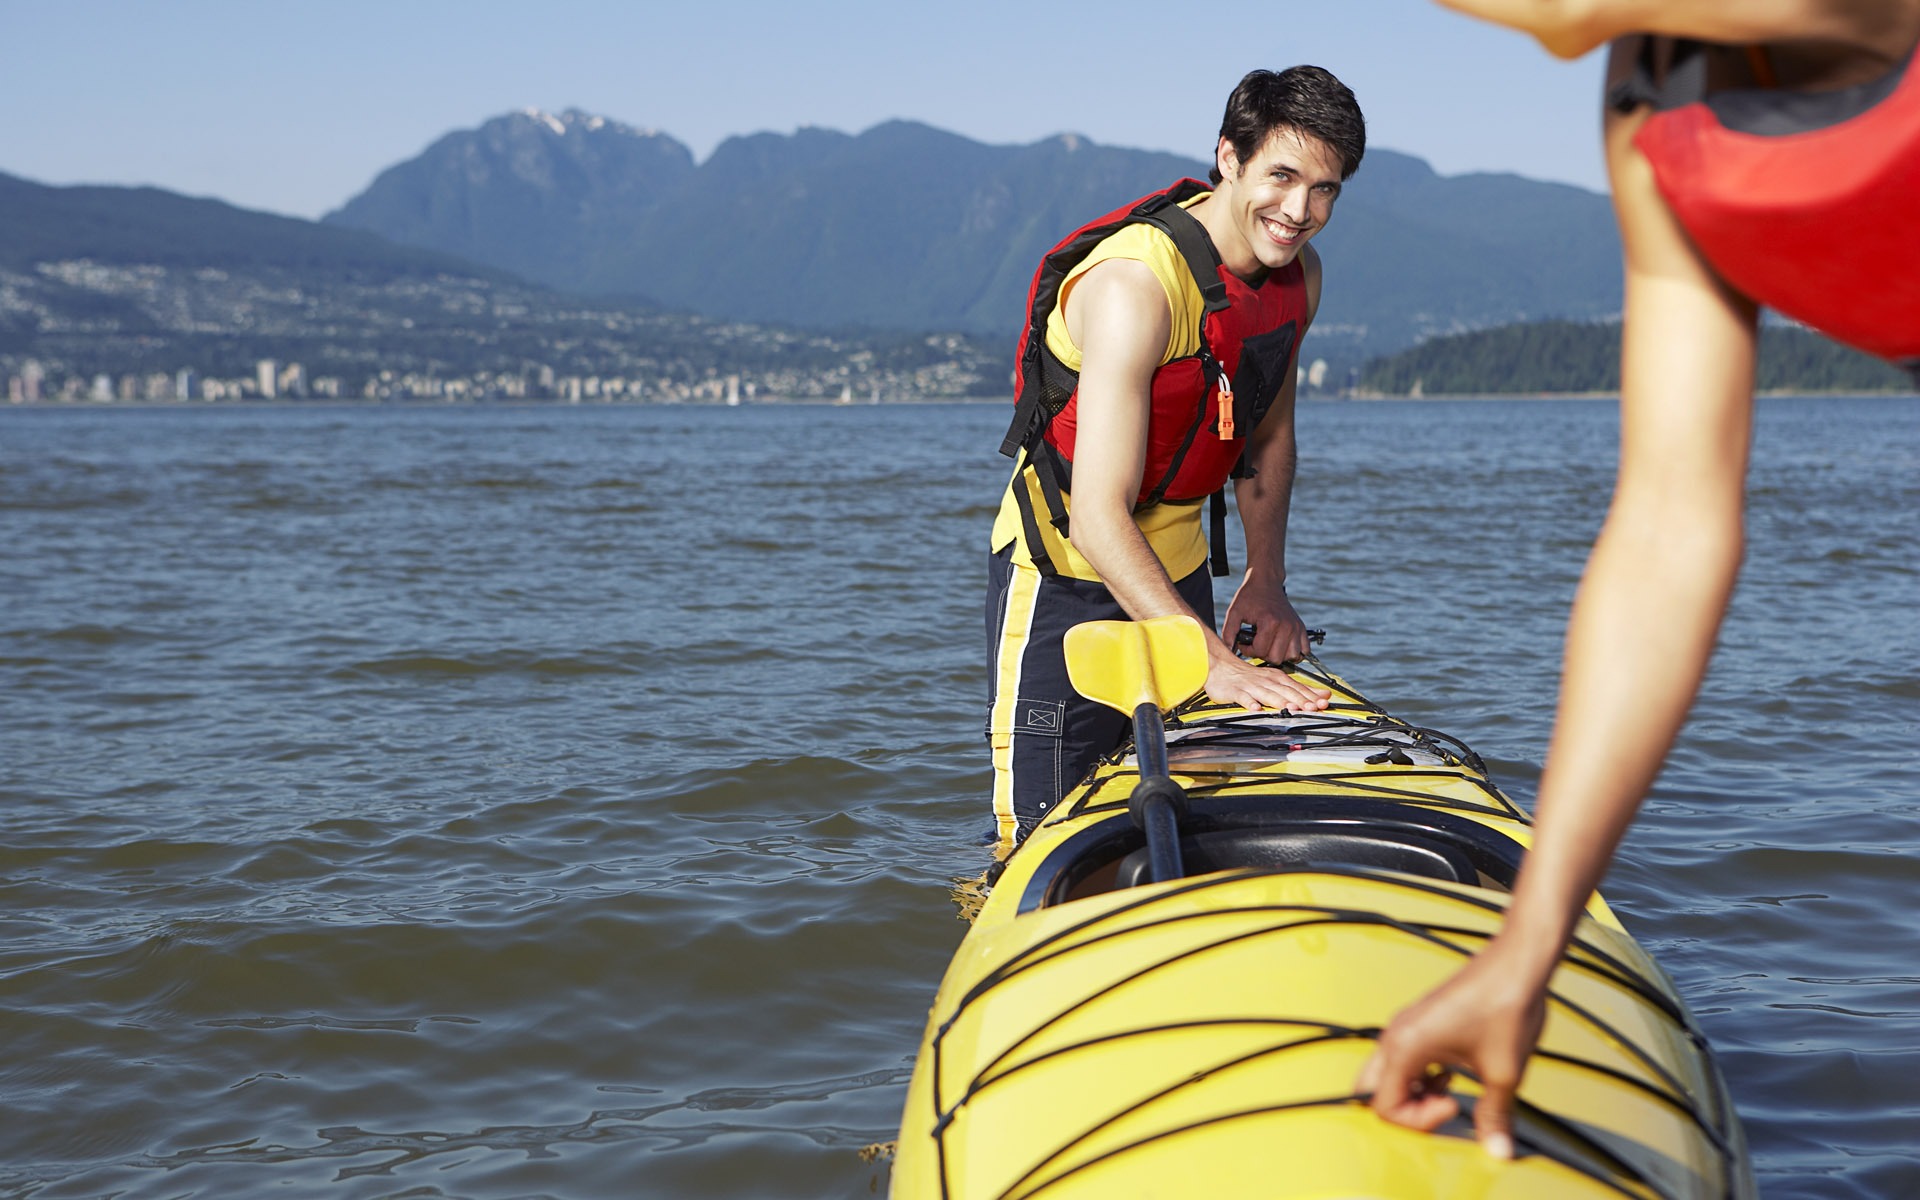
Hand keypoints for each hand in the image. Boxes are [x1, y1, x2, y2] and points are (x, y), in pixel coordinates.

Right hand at [1203, 643, 1331, 712]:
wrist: (1221, 667)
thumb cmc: (1250, 678)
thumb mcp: (1277, 681)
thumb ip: (1300, 689)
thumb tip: (1324, 695)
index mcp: (1278, 679)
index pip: (1298, 688)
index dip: (1311, 697)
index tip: (1323, 704)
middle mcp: (1267, 681)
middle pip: (1286, 692)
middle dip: (1300, 700)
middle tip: (1312, 708)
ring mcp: (1251, 686)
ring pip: (1268, 695)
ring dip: (1280, 701)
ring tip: (1290, 708)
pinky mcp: (1235, 691)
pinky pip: (1243, 697)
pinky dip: (1249, 703)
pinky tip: (1255, 708)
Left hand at [1222, 581, 1313, 662]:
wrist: (1266, 581)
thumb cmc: (1249, 596)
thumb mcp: (1234, 612)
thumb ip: (1229, 632)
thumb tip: (1229, 650)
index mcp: (1270, 622)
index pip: (1260, 651)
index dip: (1248, 650)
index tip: (1244, 642)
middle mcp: (1287, 626)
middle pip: (1276, 658)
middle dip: (1263, 655)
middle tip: (1256, 644)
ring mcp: (1296, 627)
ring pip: (1291, 657)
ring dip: (1279, 655)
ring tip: (1269, 645)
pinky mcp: (1301, 627)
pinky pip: (1304, 650)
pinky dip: (1294, 652)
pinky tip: (1282, 645)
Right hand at [1355, 939, 1548, 1159]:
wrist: (1517, 962)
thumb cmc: (1506, 1005)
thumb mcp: (1503, 1072)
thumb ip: (1494, 1116)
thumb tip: (1497, 1151)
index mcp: (1405, 1047)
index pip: (1383, 1106)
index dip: (1418, 1121)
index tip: (1455, 1107)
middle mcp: (1397, 1034)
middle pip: (1372, 1090)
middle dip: (1404, 1111)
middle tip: (1440, 1109)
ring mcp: (1407, 1026)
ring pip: (1387, 1074)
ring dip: (1413, 1093)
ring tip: (1449, 1092)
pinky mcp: (1420, 1021)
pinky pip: (1403, 1058)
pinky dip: (1420, 1076)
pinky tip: (1452, 1074)